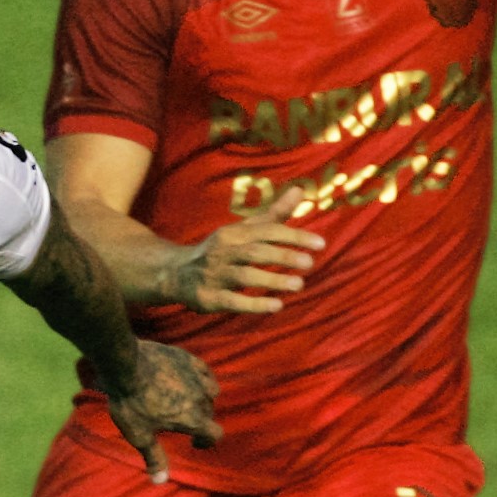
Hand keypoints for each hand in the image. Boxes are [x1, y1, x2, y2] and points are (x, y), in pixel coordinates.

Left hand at [100, 340, 221, 481]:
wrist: (124, 364)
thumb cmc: (131, 402)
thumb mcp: (139, 435)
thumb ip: (154, 458)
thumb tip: (160, 481)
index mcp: (193, 418)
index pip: (215, 434)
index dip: (207, 442)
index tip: (194, 443)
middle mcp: (201, 397)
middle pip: (209, 413)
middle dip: (200, 422)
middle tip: (182, 425)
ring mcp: (196, 376)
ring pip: (210, 391)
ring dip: (203, 399)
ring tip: (188, 402)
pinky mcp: (187, 358)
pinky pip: (203, 371)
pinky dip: (201, 378)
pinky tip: (189, 379)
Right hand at [164, 184, 325, 312]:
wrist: (176, 273)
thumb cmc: (221, 250)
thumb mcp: (244, 230)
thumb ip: (274, 215)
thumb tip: (300, 190)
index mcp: (233, 233)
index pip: (267, 231)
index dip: (294, 236)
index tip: (320, 244)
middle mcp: (223, 251)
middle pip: (255, 252)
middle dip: (283, 256)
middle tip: (309, 263)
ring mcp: (214, 275)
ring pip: (244, 276)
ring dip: (272, 280)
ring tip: (299, 284)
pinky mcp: (209, 298)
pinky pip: (232, 301)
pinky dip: (254, 304)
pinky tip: (276, 306)